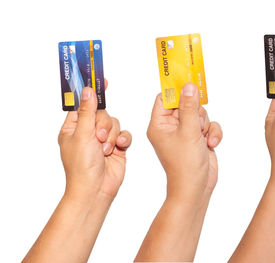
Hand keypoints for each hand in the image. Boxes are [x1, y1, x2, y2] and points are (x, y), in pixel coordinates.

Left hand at [58, 81, 131, 201]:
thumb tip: (88, 91)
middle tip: (98, 138)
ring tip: (105, 150)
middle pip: (103, 113)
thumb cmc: (81, 167)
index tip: (102, 79)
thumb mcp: (82, 135)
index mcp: (74, 128)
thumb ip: (88, 112)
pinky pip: (124, 134)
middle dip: (104, 125)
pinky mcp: (117, 147)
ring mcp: (104, 139)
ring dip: (112, 136)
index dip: (92, 93)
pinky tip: (119, 149)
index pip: (83, 104)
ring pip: (115, 123)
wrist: (96, 189)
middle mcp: (89, 132)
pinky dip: (122, 140)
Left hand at [147, 83, 222, 202]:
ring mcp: (185, 133)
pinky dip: (212, 133)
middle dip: (196, 113)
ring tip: (202, 139)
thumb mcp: (188, 131)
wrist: (196, 188)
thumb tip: (188, 86)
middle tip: (196, 124)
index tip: (188, 82)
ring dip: (205, 125)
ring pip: (199, 114)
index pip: (164, 98)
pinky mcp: (197, 138)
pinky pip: (208, 125)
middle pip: (185, 104)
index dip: (176, 90)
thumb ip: (190, 107)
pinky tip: (210, 145)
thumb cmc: (185, 165)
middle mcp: (171, 127)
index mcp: (159, 124)